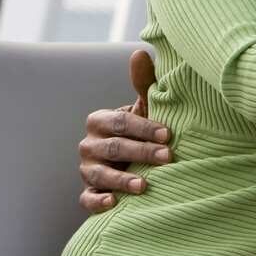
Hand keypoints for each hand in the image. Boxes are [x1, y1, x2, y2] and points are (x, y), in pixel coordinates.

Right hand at [78, 49, 171, 211]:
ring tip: (144, 186)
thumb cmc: (142, 130)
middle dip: (141, 152)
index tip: (169, 134)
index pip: (120, 122)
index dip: (144, 128)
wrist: (135, 160)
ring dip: (122, 179)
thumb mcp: (144, 108)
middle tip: (168, 157)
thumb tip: (140, 52)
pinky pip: (87, 198)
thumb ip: (144, 84)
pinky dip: (98, 201)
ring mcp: (87, 169)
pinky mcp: (88, 192)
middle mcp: (89, 144)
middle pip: (112, 148)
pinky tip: (114, 204)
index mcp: (100, 121)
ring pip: (100, 174)